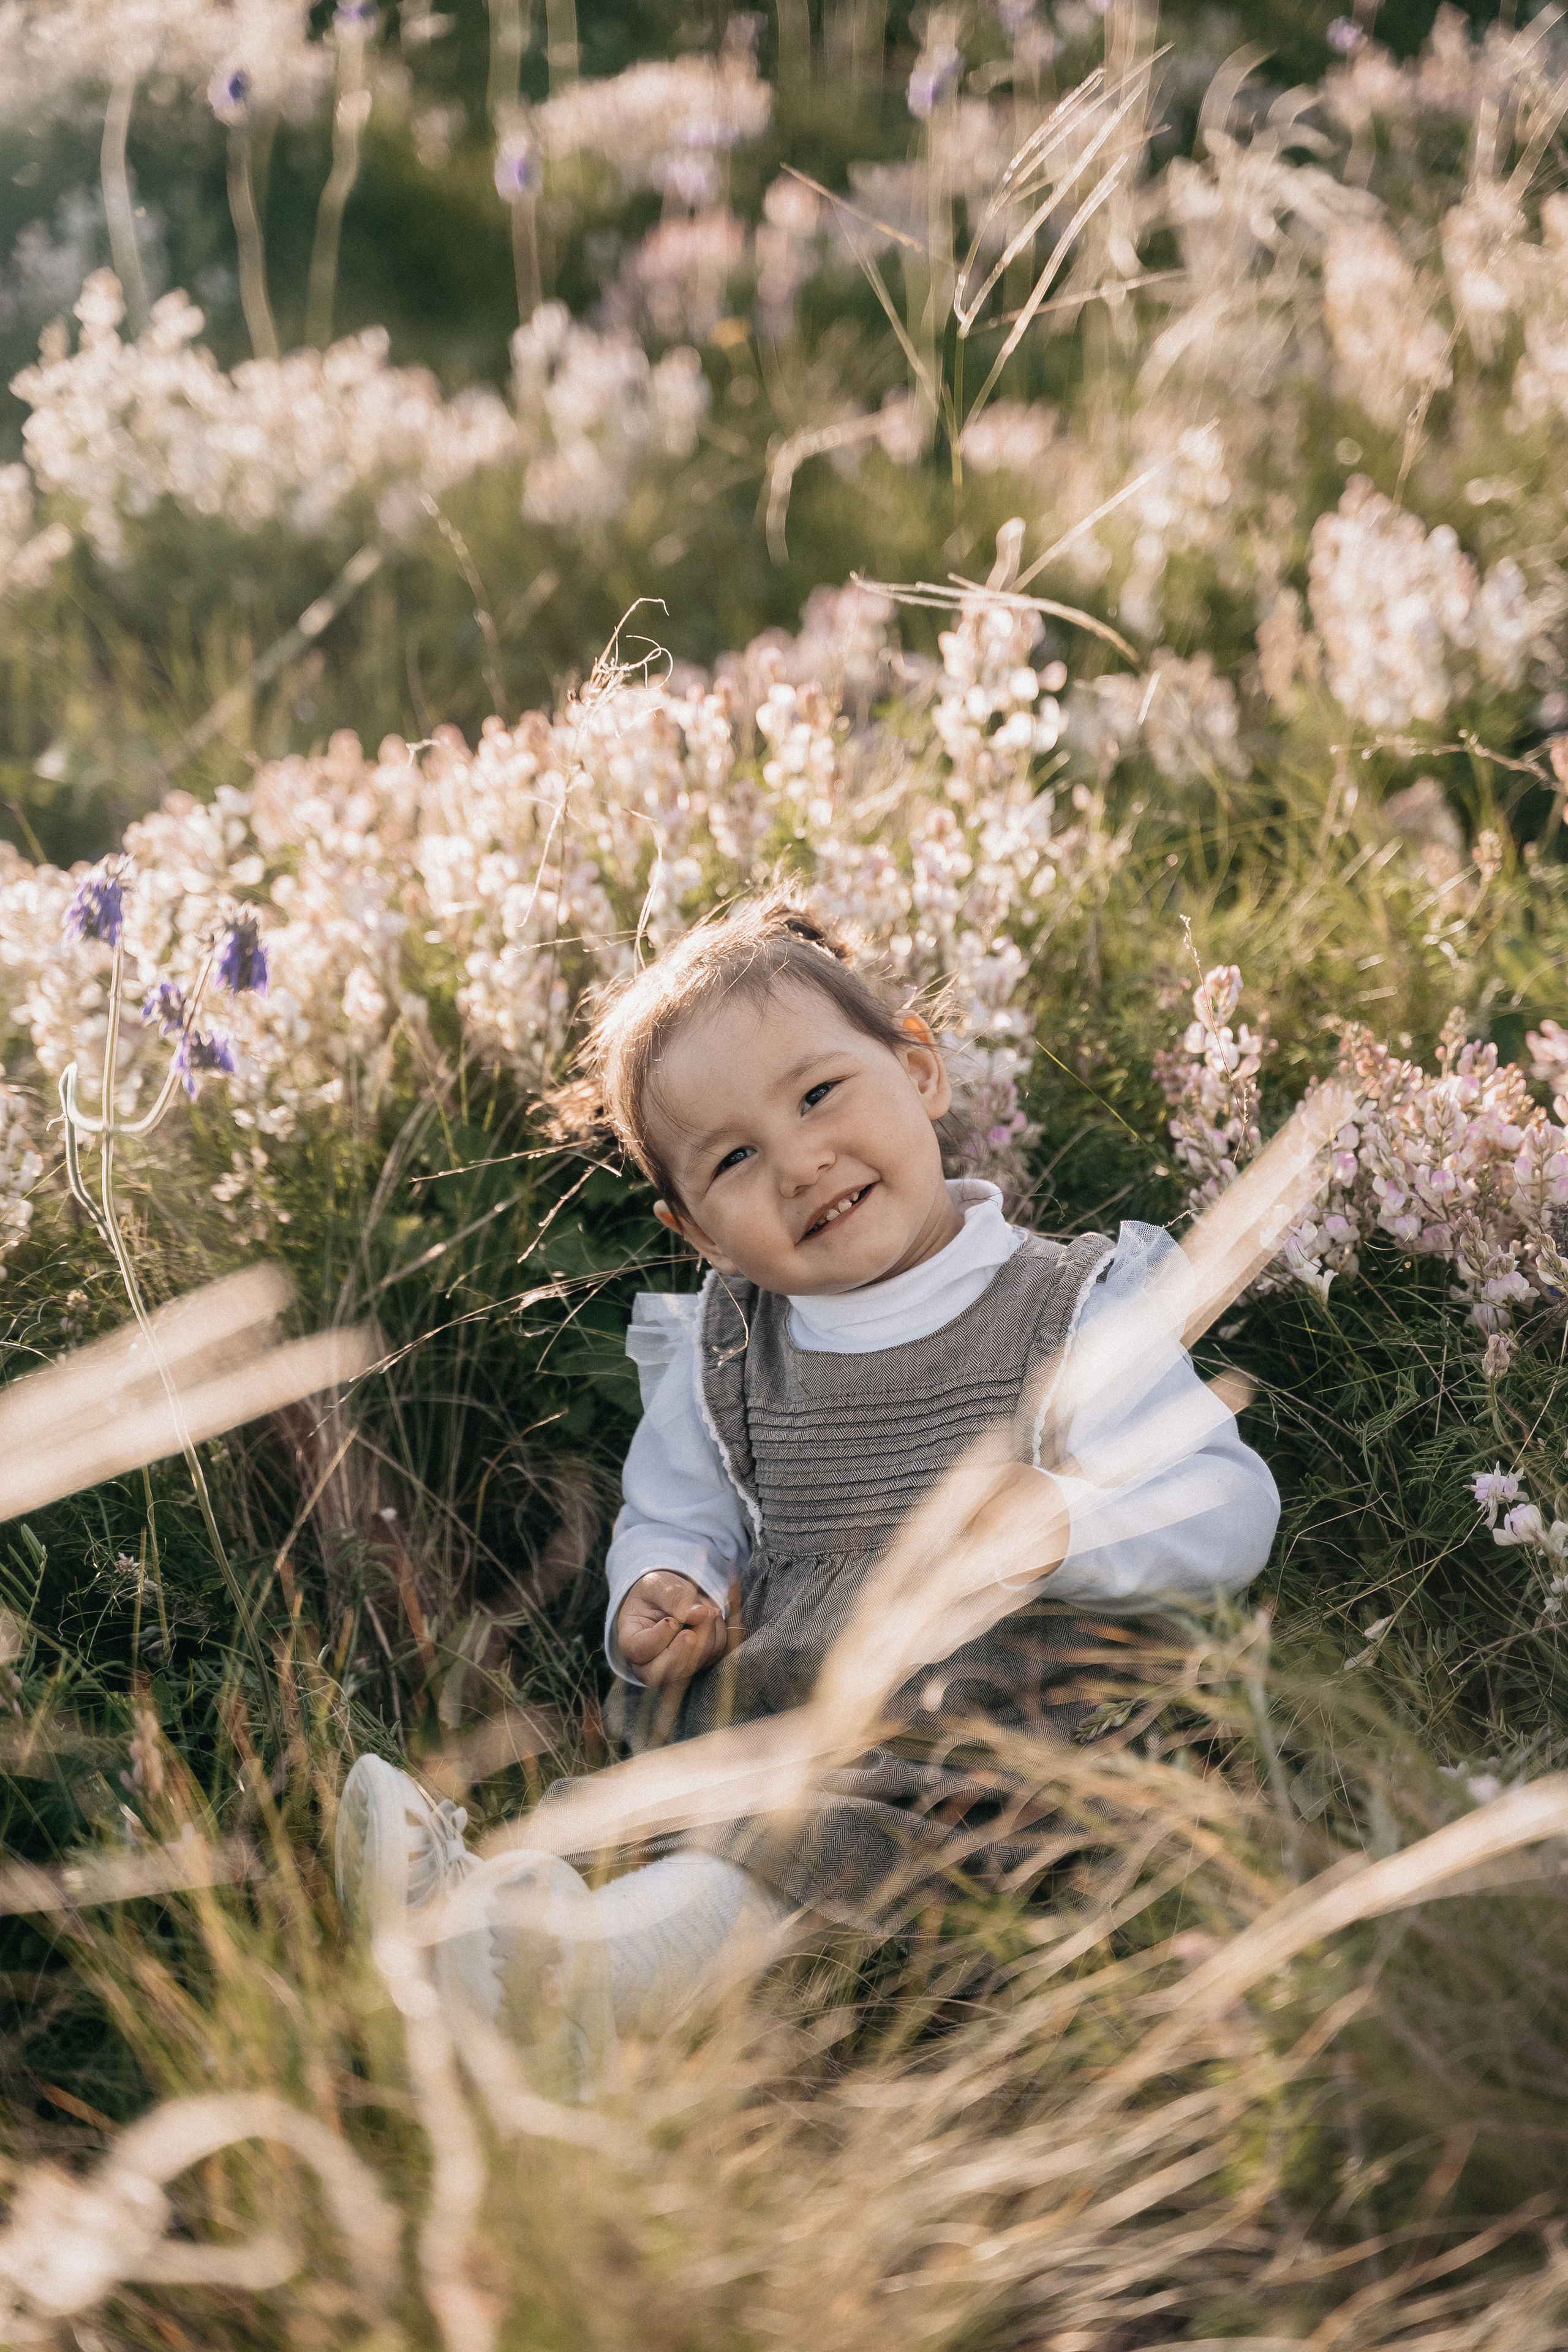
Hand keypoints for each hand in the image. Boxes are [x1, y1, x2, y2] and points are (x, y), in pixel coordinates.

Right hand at [617, 1569, 732, 1688]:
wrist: (668, 1599)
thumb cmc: (655, 1592)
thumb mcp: (658, 1584)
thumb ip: (674, 1597)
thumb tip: (699, 1614)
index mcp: (629, 1639)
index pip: (638, 1651)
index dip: (657, 1639)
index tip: (672, 1621)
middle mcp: (646, 1661)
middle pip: (661, 1673)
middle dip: (685, 1650)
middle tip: (700, 1620)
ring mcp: (671, 1667)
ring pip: (690, 1667)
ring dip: (706, 1639)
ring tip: (709, 1610)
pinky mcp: (693, 1664)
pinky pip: (710, 1658)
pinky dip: (717, 1638)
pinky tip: (713, 1618)